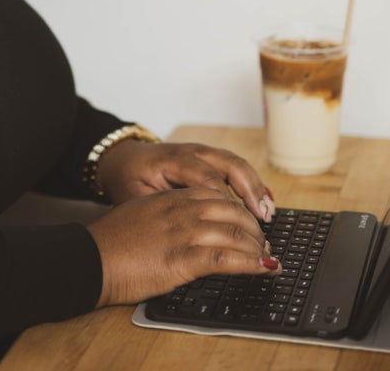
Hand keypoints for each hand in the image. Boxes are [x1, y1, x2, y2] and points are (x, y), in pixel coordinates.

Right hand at [86, 187, 280, 306]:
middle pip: (233, 212)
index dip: (239, 211)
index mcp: (171, 198)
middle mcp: (182, 210)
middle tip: (264, 244)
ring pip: (236, 234)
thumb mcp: (140, 216)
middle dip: (254, 229)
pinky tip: (264, 268)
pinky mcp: (183, 258)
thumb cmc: (111, 243)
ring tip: (268, 259)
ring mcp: (184, 232)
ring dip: (258, 248)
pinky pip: (227, 258)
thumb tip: (183, 228)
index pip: (218, 196)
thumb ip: (165, 216)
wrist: (91, 259)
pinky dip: (251, 263)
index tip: (248, 225)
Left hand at [97, 140, 274, 222]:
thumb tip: (183, 239)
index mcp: (170, 159)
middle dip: (249, 191)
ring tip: (267, 214)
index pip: (206, 179)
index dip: (226, 202)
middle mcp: (191, 151)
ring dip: (254, 187)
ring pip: (236, 164)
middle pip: (228, 165)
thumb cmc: (128, 182)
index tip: (238, 226)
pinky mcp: (209, 159)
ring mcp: (202, 152)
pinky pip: (235, 168)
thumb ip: (158, 213)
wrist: (121, 160)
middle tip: (263, 219)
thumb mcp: (134, 199)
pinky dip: (250, 184)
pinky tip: (262, 204)